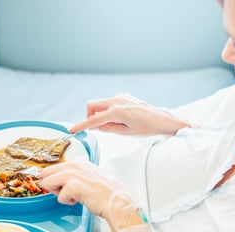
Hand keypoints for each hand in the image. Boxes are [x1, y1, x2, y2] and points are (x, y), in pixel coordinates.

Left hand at [38, 159, 129, 219]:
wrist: (117, 202)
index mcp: (80, 162)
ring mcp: (73, 174)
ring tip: (71, 196)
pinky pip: (59, 196)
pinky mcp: (73, 186)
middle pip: (47, 172)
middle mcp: (75, 165)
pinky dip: (67, 202)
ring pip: (48, 182)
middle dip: (53, 184)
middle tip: (66, 192)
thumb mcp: (95, 175)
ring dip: (58, 192)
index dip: (53, 177)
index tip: (57, 185)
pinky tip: (78, 201)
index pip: (55, 166)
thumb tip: (69, 173)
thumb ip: (82, 172)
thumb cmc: (108, 193)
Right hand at [68, 93, 188, 135]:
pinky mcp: (124, 96)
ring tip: (115, 124)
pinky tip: (121, 118)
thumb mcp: (125, 133)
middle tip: (98, 127)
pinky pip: (109, 102)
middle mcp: (117, 100)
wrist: (162, 119)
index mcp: (117, 112)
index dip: (82, 125)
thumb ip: (107, 128)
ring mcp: (120, 96)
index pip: (93, 119)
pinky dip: (109, 110)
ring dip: (101, 113)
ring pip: (100, 104)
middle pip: (92, 105)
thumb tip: (94, 126)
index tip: (72, 130)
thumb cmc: (146, 128)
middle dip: (90, 116)